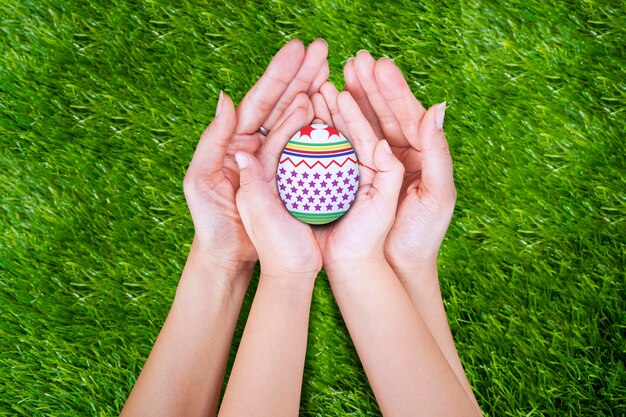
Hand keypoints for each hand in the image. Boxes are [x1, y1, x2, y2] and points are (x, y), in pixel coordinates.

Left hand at [182, 39, 327, 274]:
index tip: (297, 51)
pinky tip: (328, 108)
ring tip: (328, 71)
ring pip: (294, 120)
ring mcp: (274, 160)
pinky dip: (316, 127)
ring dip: (311, 93)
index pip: (257, 102)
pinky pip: (303, 148)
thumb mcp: (201, 180)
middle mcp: (254, 145)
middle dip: (300, 75)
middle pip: (279, 104)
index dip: (277, 76)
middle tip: (320, 50)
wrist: (230, 257)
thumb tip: (226, 99)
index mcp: (232, 141)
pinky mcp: (290, 178)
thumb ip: (213, 139)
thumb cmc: (210, 222)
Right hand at [316, 51, 455, 272]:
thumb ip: (438, 153)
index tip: (377, 65)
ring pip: (359, 127)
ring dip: (346, 102)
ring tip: (330, 79)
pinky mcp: (349, 179)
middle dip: (367, 87)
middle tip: (352, 61)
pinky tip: (318, 110)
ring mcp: (370, 166)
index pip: (407, 115)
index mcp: (419, 156)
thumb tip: (437, 109)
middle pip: (380, 115)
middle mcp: (396, 156)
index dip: (392, 90)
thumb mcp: (437, 195)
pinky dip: (330, 128)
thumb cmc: (418, 238)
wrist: (388, 269)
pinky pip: (340, 148)